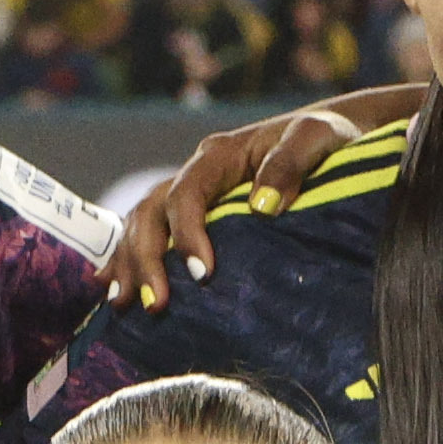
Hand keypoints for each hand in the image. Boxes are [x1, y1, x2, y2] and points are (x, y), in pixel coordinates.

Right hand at [102, 94, 408, 302]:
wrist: (330, 137)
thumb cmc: (329, 138)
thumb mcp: (317, 138)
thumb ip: (291, 163)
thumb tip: (263, 205)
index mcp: (220, 155)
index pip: (188, 193)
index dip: (188, 233)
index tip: (203, 274)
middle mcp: (195, 173)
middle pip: (152, 212)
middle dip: (147, 259)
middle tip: (156, 305)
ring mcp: (189, 194)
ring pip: (141, 224)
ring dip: (128, 265)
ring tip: (123, 306)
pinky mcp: (192, 216)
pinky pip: (148, 235)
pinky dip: (125, 260)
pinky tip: (113, 291)